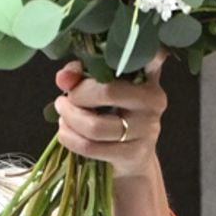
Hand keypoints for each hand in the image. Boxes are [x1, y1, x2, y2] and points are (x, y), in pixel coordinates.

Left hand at [51, 56, 168, 178]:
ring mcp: (146, 129)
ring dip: (69, 120)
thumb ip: (83, 75)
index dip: (106, 61)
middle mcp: (153, 100)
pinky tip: (65, 132)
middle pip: (106, 92)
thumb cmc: (116, 114)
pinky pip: (91, 147)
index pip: (134, 60)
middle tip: (64, 100)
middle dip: (76, 96)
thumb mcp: (103, 88)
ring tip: (62, 116)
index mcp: (149, 77)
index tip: (78, 72)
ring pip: (95, 126)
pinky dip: (70, 139)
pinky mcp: (134, 153)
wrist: (133, 155)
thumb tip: (63, 77)